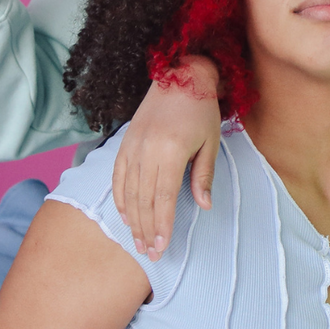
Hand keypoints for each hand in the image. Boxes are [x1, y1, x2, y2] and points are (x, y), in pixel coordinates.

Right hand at [114, 57, 221, 258]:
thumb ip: (204, 175)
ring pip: (129, 192)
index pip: (164, 198)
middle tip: (149, 254)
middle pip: (143, 200)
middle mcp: (147, 150)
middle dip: (146, 230)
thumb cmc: (201, 109)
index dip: (162, 225)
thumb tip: (203, 206)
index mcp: (170, 151)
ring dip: (132, 220)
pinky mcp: (125, 142)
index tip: (162, 247)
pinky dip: (120, 198)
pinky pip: (118, 177)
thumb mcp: (211, 141)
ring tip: (137, 242)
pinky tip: (125, 216)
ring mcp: (132, 146)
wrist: (179, 75)